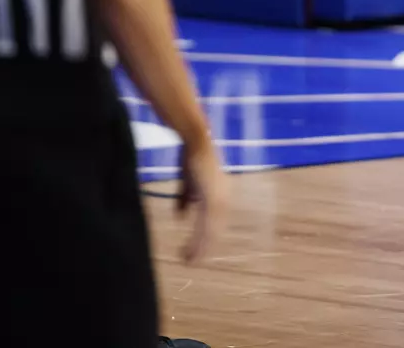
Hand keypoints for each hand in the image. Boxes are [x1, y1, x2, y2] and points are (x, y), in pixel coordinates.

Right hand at [177, 138, 225, 262]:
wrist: (195, 141)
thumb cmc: (191, 158)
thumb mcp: (187, 183)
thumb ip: (186, 199)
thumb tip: (180, 216)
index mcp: (220, 196)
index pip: (214, 223)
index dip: (205, 238)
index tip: (194, 251)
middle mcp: (224, 199)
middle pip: (214, 230)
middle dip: (203, 247)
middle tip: (191, 262)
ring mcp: (220, 198)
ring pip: (210, 230)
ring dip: (200, 246)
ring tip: (189, 260)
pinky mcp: (212, 197)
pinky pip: (205, 223)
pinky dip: (198, 237)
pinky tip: (192, 247)